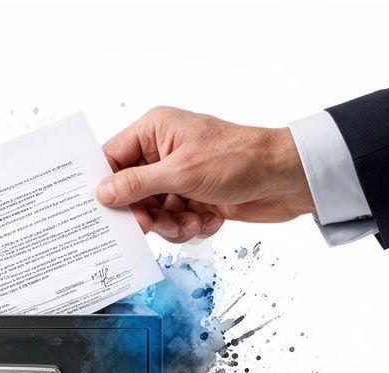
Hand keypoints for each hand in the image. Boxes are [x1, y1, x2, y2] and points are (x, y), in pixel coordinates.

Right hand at [96, 106, 314, 242]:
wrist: (287, 179)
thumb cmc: (239, 159)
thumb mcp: (181, 172)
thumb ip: (136, 184)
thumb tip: (102, 194)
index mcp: (155, 131)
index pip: (112, 158)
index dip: (107, 186)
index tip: (107, 211)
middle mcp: (163, 152)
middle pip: (131, 192)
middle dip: (146, 213)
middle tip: (154, 225)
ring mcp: (180, 176)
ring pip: (154, 212)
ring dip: (171, 224)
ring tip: (192, 220)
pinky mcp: (195, 198)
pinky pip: (176, 221)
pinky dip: (191, 226)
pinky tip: (209, 218)